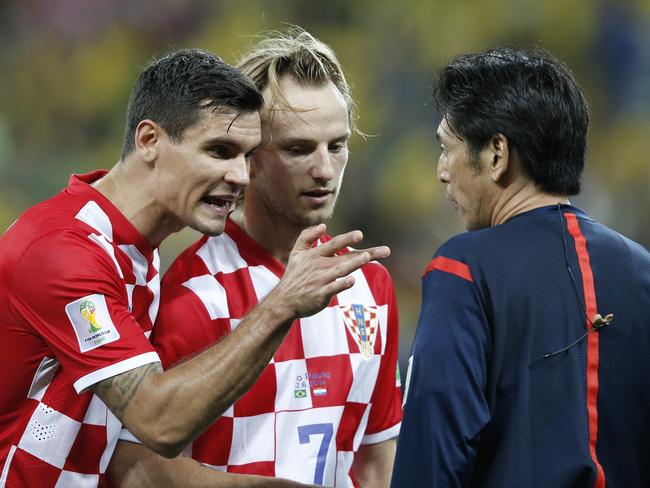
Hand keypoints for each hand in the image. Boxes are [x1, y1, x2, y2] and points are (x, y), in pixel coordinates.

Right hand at [266, 224, 389, 318]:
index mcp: (314, 255)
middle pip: (345, 257)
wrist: (284, 301)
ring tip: (368, 258)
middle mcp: (319, 266)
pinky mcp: (321, 294)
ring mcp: (320, 280)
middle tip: (384, 251)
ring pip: (340, 270)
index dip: (347, 239)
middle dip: (365, 253)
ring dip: (354, 263)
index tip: (360, 235)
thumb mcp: (296, 253)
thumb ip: (307, 237)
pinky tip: (351, 280)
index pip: (334, 244)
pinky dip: (342, 284)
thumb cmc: (294, 276)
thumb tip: (323, 226)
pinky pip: (334, 288)